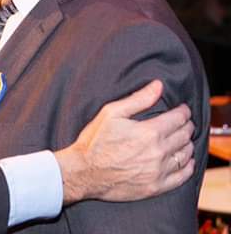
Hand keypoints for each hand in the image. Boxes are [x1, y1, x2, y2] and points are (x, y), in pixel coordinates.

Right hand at [54, 80, 194, 203]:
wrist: (84, 172)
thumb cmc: (95, 141)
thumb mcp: (111, 113)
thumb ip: (138, 99)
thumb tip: (158, 85)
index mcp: (149, 132)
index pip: (179, 118)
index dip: (183, 112)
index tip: (182, 110)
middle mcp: (158, 152)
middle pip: (184, 135)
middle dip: (187, 126)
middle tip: (183, 122)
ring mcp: (158, 171)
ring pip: (185, 154)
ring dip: (187, 144)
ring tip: (183, 139)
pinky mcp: (156, 187)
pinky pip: (182, 176)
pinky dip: (187, 166)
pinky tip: (185, 160)